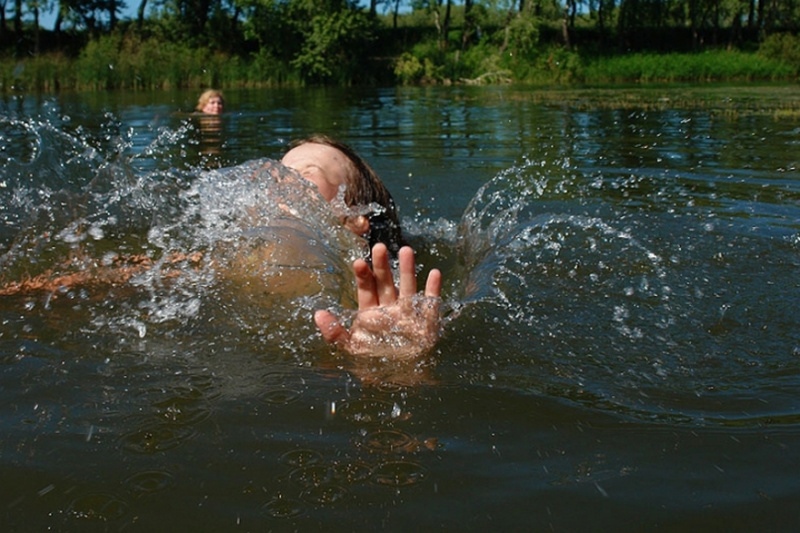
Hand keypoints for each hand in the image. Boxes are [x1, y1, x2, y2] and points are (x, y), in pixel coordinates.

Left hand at [314, 243, 441, 358]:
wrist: (400, 382)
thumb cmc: (374, 365)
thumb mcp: (351, 350)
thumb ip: (335, 333)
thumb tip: (318, 313)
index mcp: (371, 313)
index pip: (366, 289)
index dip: (362, 275)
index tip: (358, 262)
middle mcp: (390, 309)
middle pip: (385, 282)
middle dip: (382, 265)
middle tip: (378, 247)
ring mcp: (409, 313)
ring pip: (408, 286)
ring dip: (407, 269)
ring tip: (406, 249)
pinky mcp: (426, 321)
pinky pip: (431, 302)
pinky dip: (433, 289)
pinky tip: (435, 273)